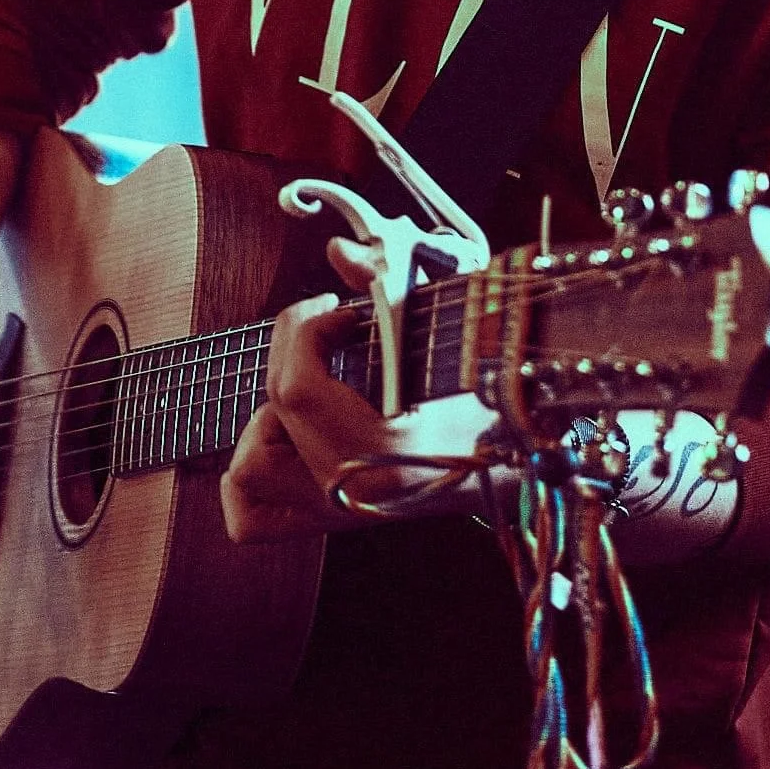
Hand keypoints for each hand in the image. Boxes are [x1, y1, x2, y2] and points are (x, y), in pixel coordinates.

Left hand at [220, 237, 496, 543]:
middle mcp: (351, 491)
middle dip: (294, 349)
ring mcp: (338, 509)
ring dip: (268, 415)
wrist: (521, 462)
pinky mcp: (332, 517)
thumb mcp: (454, 330)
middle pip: (274, 407)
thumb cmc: (495, 396)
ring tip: (313, 390)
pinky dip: (251, 474)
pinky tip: (278, 439)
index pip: (295, 388)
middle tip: (332, 330)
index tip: (344, 312)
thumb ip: (391, 284)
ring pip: (248, 466)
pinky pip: (250, 516)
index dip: (307, 331)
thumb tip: (339, 251)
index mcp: (381, 456)